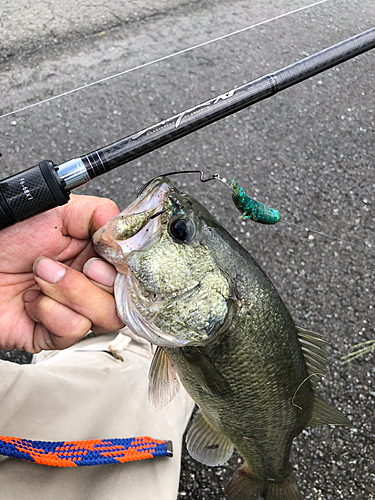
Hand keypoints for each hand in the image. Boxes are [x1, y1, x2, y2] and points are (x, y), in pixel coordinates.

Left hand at [0, 194, 123, 352]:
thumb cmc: (8, 233)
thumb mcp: (59, 211)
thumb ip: (99, 213)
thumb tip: (127, 231)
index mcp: (97, 255)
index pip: (133, 271)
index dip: (126, 268)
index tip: (106, 256)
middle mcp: (90, 285)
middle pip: (125, 298)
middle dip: (97, 281)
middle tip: (76, 264)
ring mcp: (75, 310)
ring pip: (106, 317)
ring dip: (71, 292)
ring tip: (42, 274)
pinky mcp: (55, 333)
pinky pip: (74, 330)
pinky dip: (51, 312)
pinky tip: (32, 299)